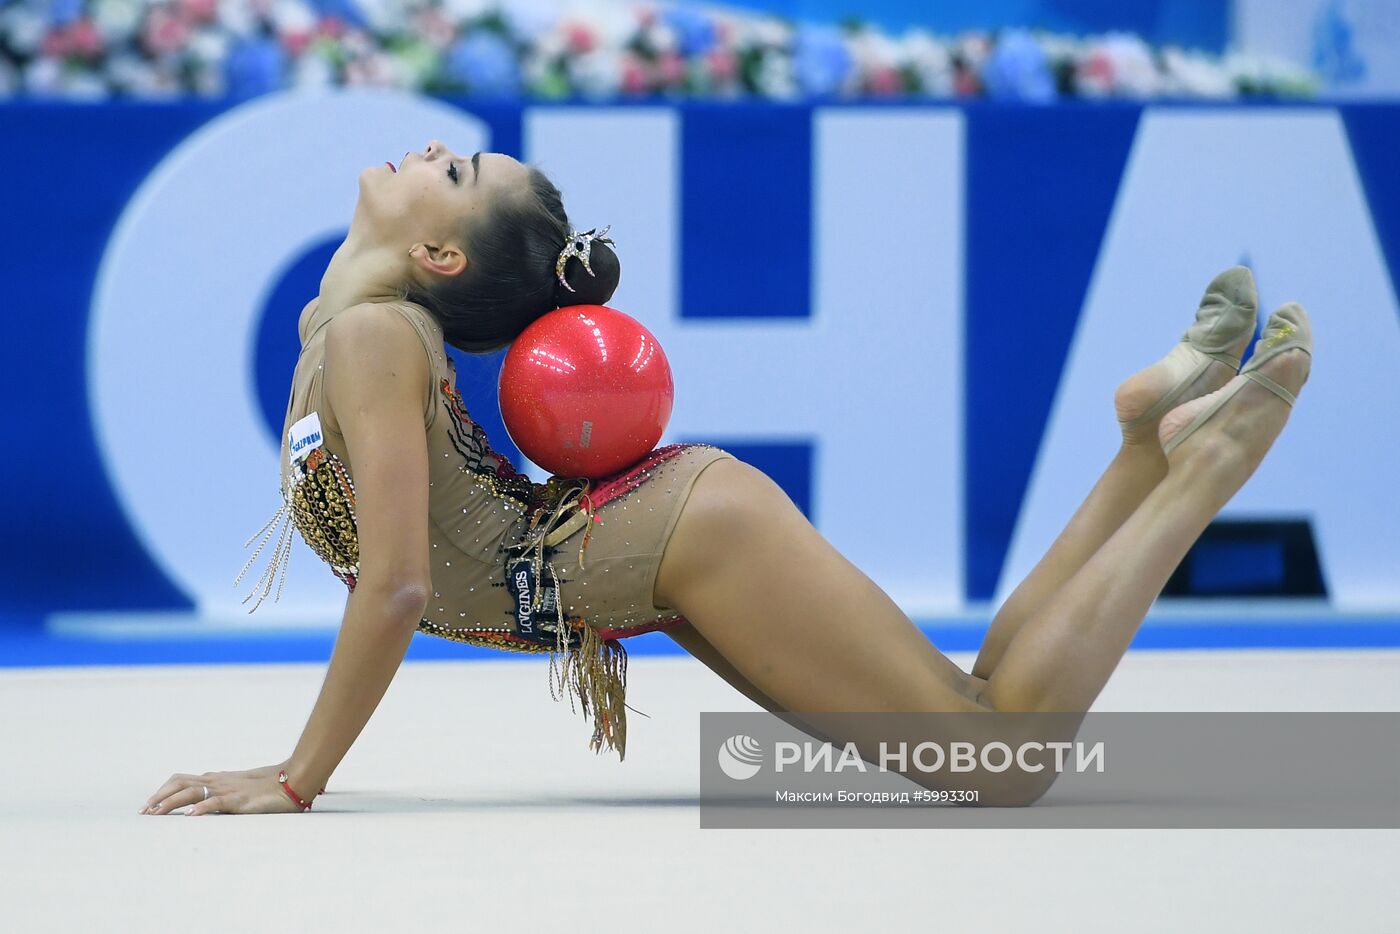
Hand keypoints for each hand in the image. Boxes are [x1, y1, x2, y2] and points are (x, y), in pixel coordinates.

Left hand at [139, 767, 312, 815]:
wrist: (292, 780)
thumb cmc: (270, 785)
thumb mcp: (241, 788)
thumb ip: (224, 792)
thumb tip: (208, 802)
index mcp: (217, 779)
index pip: (182, 780)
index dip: (164, 790)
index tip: (149, 804)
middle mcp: (218, 781)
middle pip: (180, 783)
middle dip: (159, 796)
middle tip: (143, 812)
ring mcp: (227, 789)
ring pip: (191, 792)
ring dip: (170, 802)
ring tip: (155, 814)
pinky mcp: (238, 800)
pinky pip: (215, 802)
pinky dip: (200, 808)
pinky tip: (189, 816)